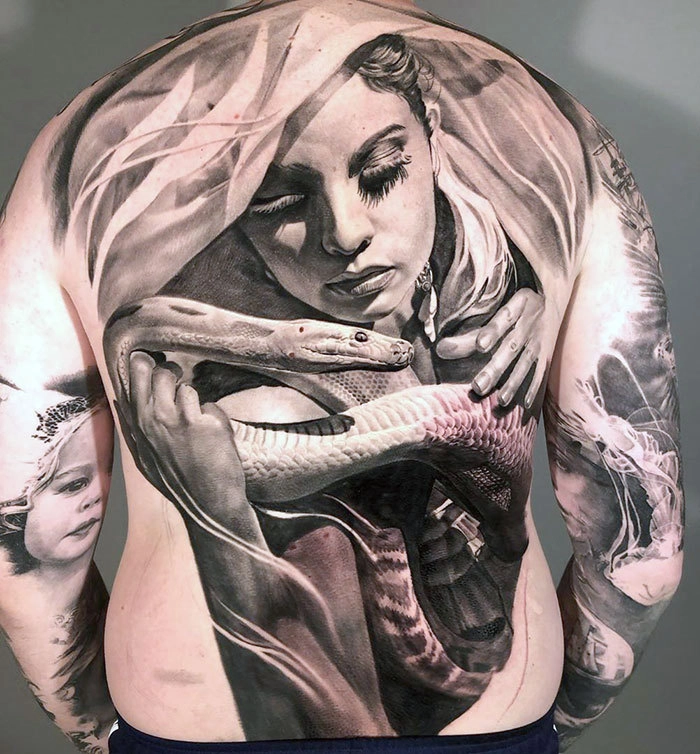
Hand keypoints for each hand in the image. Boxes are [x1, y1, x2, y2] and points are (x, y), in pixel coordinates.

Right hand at [127, 352, 245, 512]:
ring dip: (192, 400)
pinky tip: (211, 437)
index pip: (133, 375)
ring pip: (185, 386)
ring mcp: (180, 419)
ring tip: (195, 422)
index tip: (152, 363)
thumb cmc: (176, 482)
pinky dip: (213, 417)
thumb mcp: (144, 456)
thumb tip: (123, 397)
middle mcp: (153, 418)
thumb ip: (135, 425)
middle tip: (178, 381)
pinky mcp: (206, 423)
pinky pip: (209, 405)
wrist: (208, 505)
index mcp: (136, 425)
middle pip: (158, 371)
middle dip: (169, 372)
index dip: (144, 363)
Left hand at [436, 288, 545, 407]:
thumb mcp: (495, 310)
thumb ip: (470, 331)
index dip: (492, 332)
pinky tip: (526, 403)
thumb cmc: (513, 308)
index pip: (503, 318)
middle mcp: (528, 324)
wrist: (553, 301)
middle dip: (496, 368)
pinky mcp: (546, 355)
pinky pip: (541, 372)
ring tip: (502, 400)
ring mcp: (539, 342)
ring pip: (525, 363)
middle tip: (479, 386)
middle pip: (510, 347)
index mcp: (516, 307)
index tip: (480, 345)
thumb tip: (439, 350)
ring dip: (514, 383)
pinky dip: (534, 388)